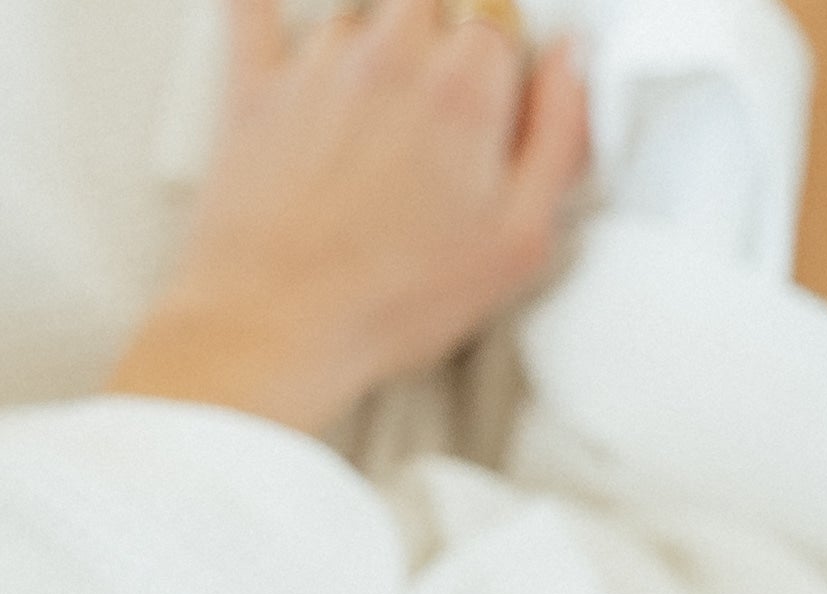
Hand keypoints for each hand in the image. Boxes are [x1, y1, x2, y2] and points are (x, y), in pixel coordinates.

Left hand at [106, 0, 591, 438]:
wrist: (276, 329)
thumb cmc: (393, 301)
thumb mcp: (520, 242)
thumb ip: (562, 137)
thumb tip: (573, 64)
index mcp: (466, 85)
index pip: (501, 25)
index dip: (500, 70)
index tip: (492, 114)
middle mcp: (393, 53)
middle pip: (434, 3)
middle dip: (441, 42)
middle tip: (434, 111)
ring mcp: (319, 65)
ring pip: (358, 11)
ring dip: (373, 41)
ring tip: (374, 109)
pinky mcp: (253, 87)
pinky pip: (253, 8)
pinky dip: (267, 8)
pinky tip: (281, 16)